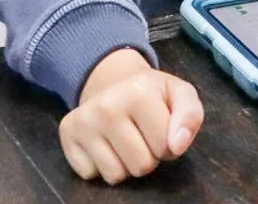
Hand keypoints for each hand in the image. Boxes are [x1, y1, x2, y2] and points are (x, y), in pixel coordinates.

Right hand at [59, 48, 203, 183]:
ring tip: (126, 140)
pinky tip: (105, 144)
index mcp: (140, 92)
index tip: (162, 129)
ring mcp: (83, 122)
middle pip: (141, 166)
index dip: (169, 145)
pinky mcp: (66, 136)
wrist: (113, 82)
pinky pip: (90, 175)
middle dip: (149, 157)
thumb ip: (190, 117)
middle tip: (143, 136)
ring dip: (125, 164)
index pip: (165, 148)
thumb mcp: (181, 95)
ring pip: (115, 175)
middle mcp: (107, 106)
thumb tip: (176, 147)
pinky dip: (101, 166)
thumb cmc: (153, 93)